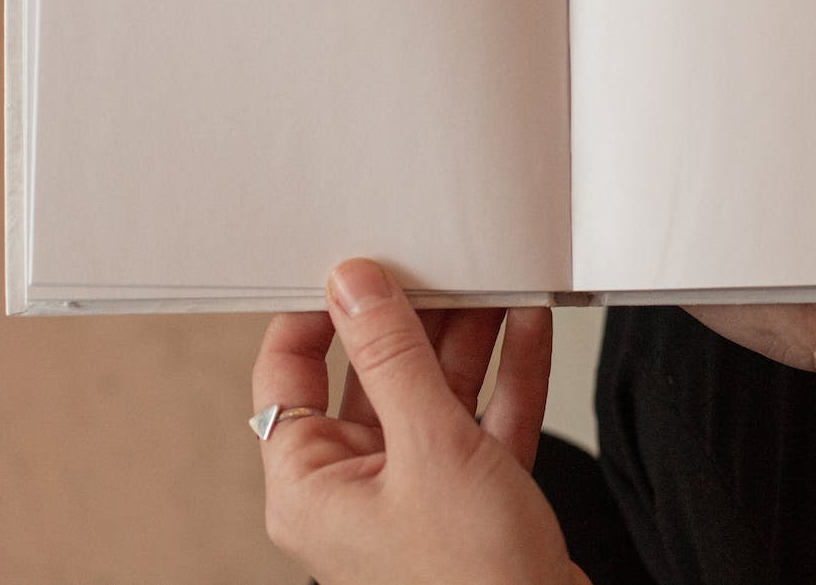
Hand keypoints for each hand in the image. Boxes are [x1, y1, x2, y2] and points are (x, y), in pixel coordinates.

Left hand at [252, 258, 587, 584]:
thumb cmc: (475, 582)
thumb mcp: (430, 446)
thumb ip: (392, 357)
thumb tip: (354, 285)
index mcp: (311, 486)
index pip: (289, 375)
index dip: (318, 314)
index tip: (356, 265)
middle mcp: (356, 491)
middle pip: (372, 377)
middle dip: (414, 319)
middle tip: (440, 263)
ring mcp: (416, 496)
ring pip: (434, 395)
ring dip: (469, 339)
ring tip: (494, 281)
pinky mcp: (472, 502)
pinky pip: (481, 422)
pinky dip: (506, 376)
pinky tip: (527, 325)